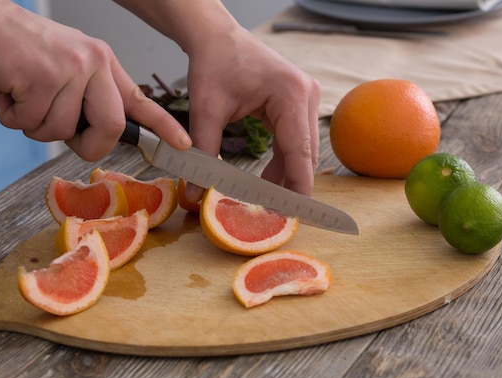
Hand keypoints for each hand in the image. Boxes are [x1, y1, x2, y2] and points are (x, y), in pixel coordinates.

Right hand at [0, 0, 190, 160]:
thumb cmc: (23, 51)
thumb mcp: (70, 66)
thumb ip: (89, 97)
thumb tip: (96, 135)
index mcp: (103, 64)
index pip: (140, 100)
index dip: (164, 127)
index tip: (184, 145)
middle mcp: (93, 65)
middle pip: (110, 128)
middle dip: (87, 144)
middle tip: (66, 135)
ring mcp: (68, 70)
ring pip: (61, 131)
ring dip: (34, 124)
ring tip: (24, 95)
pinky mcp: (40, 78)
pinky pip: (29, 122)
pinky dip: (12, 116)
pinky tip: (9, 91)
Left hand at [113, 0, 320, 200]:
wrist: (217, 37)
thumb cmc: (213, 65)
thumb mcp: (206, 110)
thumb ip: (203, 152)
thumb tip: (194, 193)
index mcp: (290, 94)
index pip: (299, 150)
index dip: (298, 185)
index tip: (296, 215)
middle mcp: (307, 95)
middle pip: (305, 152)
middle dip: (291, 184)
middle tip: (277, 216)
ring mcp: (306, 98)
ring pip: (302, 149)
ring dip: (286, 174)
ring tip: (267, 201)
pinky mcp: (299, 103)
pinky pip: (295, 140)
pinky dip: (283, 160)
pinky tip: (266, 179)